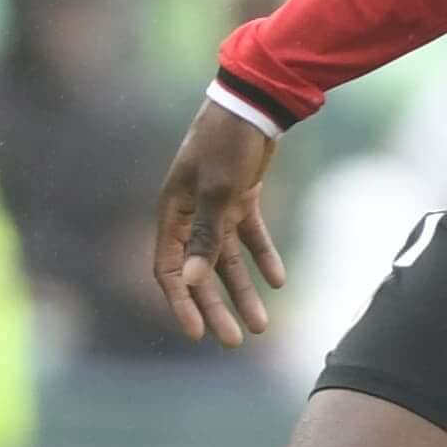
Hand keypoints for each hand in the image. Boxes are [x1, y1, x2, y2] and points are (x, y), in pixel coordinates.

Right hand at [149, 96, 289, 344]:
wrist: (253, 106)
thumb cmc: (226, 146)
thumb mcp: (217, 193)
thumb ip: (203, 237)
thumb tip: (188, 280)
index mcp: (170, 214)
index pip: (168, 270)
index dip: (182, 303)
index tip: (198, 334)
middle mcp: (187, 215)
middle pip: (199, 272)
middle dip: (217, 307)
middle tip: (235, 340)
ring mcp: (214, 208)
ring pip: (226, 260)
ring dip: (243, 291)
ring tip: (261, 324)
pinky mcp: (239, 199)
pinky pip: (249, 237)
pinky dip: (263, 257)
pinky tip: (278, 281)